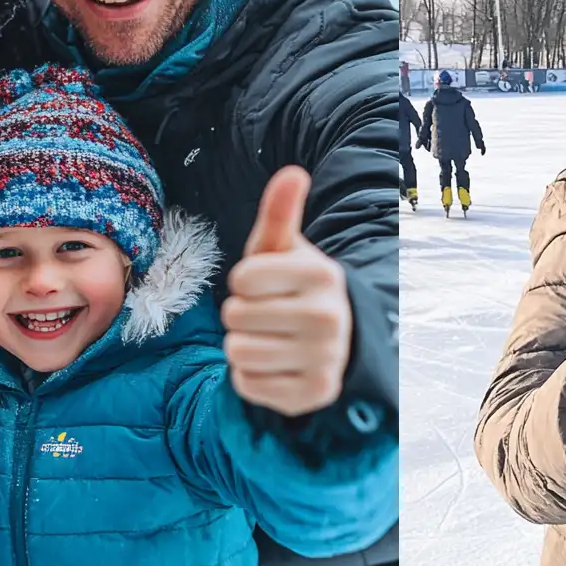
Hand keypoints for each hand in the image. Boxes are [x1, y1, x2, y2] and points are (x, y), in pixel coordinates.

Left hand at [222, 164, 352, 414]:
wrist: (329, 336)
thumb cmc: (290, 283)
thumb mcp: (282, 248)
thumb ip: (280, 211)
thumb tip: (292, 171)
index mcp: (321, 273)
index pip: (242, 279)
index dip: (243, 281)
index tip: (263, 283)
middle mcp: (329, 317)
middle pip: (235, 316)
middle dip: (240, 314)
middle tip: (266, 312)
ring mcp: (324, 359)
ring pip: (238, 352)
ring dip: (242, 345)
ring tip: (269, 337)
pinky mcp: (313, 394)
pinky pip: (248, 385)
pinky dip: (251, 376)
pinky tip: (276, 364)